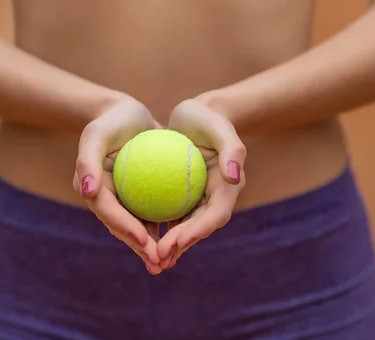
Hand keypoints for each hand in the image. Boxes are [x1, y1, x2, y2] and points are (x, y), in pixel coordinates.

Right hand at [73, 96, 163, 274]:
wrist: (128, 113)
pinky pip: (152, 213)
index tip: (144, 240)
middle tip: (158, 262)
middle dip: (139, 247)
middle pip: (122, 226)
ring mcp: (124, 199)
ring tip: (168, 261)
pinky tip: (182, 239)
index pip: (108, 212)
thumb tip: (87, 192)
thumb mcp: (97, 134)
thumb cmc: (111, 121)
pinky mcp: (140, 196)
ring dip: (151, 246)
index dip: (125, 228)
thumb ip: (87, 161)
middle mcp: (106, 198)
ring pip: (138, 226)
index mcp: (92, 188)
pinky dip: (163, 227)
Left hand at [157, 96, 246, 268]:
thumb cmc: (207, 118)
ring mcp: (198, 199)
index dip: (197, 231)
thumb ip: (232, 150)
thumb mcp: (220, 127)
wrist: (193, 115)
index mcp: (228, 187)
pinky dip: (159, 229)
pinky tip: (140, 238)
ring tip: (151, 259)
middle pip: (199, 228)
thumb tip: (234, 177)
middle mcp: (215, 198)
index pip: (214, 215)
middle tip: (159, 257)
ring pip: (184, 227)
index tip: (177, 242)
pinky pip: (170, 215)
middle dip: (181, 245)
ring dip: (170, 245)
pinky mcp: (182, 197)